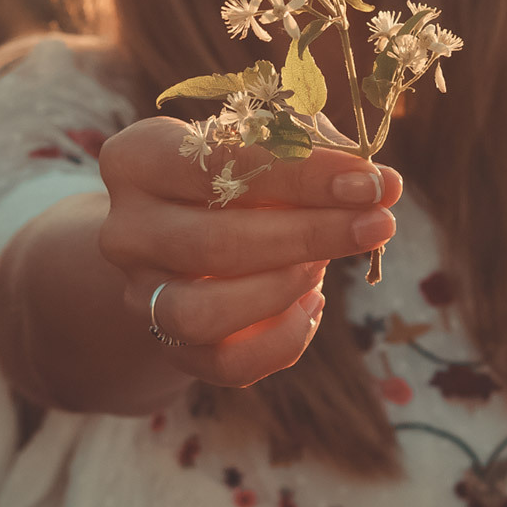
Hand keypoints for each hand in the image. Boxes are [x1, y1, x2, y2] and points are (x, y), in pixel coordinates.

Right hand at [98, 116, 401, 387]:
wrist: (177, 229)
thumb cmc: (232, 172)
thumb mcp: (258, 142)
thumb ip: (310, 152)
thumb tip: (380, 183)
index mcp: (138, 158)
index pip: (219, 162)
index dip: (302, 174)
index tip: (369, 180)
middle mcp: (126, 228)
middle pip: (216, 241)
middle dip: (312, 234)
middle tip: (379, 222)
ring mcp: (139, 292)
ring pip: (205, 313)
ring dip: (284, 289)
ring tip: (326, 263)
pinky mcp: (165, 343)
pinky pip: (224, 364)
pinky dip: (282, 340)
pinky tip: (312, 303)